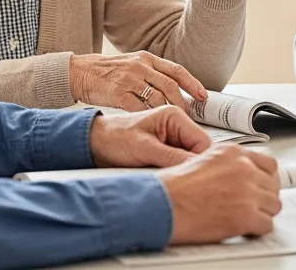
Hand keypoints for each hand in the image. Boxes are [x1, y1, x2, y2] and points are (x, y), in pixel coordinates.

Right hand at [69, 52, 208, 110]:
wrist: (79, 72)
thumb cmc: (107, 71)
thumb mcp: (132, 64)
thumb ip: (151, 72)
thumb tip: (175, 88)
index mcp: (147, 58)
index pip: (176, 70)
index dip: (193, 83)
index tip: (203, 96)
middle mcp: (140, 66)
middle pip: (170, 86)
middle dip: (184, 103)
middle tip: (190, 116)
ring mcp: (129, 79)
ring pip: (157, 98)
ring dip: (168, 112)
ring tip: (174, 123)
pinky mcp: (118, 93)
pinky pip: (139, 108)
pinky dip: (149, 117)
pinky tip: (153, 124)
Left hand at [88, 105, 211, 167]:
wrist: (93, 145)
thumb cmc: (113, 138)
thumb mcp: (143, 148)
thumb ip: (172, 156)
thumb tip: (195, 167)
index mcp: (175, 116)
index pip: (202, 141)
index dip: (199, 160)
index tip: (190, 176)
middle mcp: (177, 126)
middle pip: (198, 152)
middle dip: (189, 166)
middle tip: (175, 178)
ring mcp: (172, 140)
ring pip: (189, 160)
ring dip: (179, 171)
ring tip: (163, 176)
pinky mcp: (166, 152)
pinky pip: (178, 165)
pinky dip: (172, 173)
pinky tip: (162, 176)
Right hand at [157, 145, 282, 244]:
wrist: (162, 204)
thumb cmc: (173, 187)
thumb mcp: (202, 161)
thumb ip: (227, 166)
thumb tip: (239, 176)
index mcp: (233, 153)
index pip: (268, 164)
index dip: (265, 179)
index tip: (263, 186)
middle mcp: (244, 168)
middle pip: (273, 185)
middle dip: (264, 196)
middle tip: (254, 205)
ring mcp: (247, 191)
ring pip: (274, 205)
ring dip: (262, 213)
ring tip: (247, 217)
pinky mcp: (246, 215)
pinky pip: (267, 225)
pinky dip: (257, 230)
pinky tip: (245, 229)